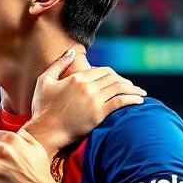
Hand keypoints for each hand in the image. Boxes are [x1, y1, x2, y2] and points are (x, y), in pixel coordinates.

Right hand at [26, 48, 144, 154]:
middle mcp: (87, 86)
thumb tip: (71, 51)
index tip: (117, 80)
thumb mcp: (44, 81)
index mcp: (77, 77)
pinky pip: (120, 102)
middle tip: (131, 87)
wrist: (45, 132)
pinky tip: (139, 101)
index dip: (112, 74)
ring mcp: (93, 99)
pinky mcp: (98, 114)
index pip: (102, 71)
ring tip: (140, 93)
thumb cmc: (42, 109)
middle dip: (124, 81)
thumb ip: (58, 64)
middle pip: (113, 78)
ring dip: (133, 89)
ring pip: (119, 88)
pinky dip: (131, 99)